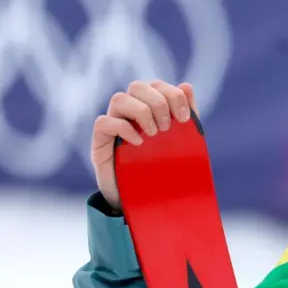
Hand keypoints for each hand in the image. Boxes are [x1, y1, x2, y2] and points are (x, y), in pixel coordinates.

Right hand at [90, 80, 196, 209]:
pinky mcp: (100, 142)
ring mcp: (113, 124)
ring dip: (141, 113)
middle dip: (157, 102)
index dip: (172, 94)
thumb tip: (187, 86)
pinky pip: (104, 122)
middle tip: (167, 128)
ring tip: (153, 135)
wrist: (144, 201)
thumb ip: (187, 116)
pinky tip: (139, 143)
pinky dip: (123, 128)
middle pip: (137, 86)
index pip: (156, 86)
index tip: (185, 118)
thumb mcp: (181, 143)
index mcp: (149, 108)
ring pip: (119, 99)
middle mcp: (129, 112)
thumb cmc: (163, 168)